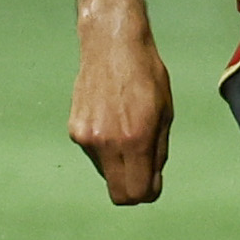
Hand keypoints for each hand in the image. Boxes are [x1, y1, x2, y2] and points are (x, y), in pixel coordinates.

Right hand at [69, 26, 173, 204]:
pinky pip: (94, 153)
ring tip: (127, 130)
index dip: (149, 193)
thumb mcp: (165, 114)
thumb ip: (158, 152)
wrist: (112, 45)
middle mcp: (108, 142)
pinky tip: (112, 120)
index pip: (138, 192)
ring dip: (119, 163)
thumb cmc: (145, 75)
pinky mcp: (75, 130)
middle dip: (133, 190)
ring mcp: (87, 137)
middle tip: (144, 173)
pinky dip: (106, 147)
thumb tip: (152, 182)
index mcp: (136, 139)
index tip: (154, 184)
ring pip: (107, 172)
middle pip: (118, 193)